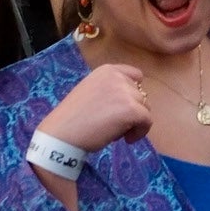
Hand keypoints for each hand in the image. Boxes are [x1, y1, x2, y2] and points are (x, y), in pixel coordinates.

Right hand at [39, 64, 155, 163]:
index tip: (122, 107)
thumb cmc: (73, 118)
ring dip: (134, 122)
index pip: (136, 76)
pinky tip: (126, 140)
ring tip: (115, 132)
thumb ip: (111, 89)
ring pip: (145, 108)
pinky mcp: (131, 110)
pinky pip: (147, 121)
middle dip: (131, 110)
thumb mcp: (91, 91)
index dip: (132, 93)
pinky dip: (140, 132)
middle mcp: (117, 77)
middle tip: (112, 124)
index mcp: (107, 70)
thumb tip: (134, 98)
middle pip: (141, 94)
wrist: (62, 134)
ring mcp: (125, 92)